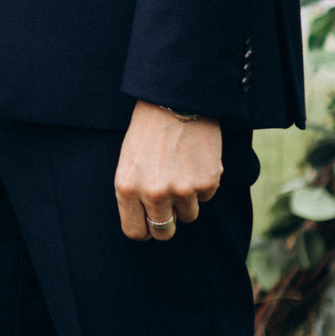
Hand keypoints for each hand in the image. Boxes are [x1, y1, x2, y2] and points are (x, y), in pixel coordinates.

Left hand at [114, 100, 223, 241]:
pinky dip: (202, 184)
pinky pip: (206, 197)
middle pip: (163, 232)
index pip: (135, 232)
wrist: (176, 102)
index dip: (144, 229)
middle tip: (169, 205)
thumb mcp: (128, 162)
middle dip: (166, 223)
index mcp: (127, 188)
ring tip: (180, 171)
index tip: (149, 223)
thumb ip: (133, 194)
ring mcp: (182, 190)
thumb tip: (145, 224)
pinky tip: (194, 161)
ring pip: (188, 215)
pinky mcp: (207, 182)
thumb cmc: (147, 132)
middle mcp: (154, 193)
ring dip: (186, 200)